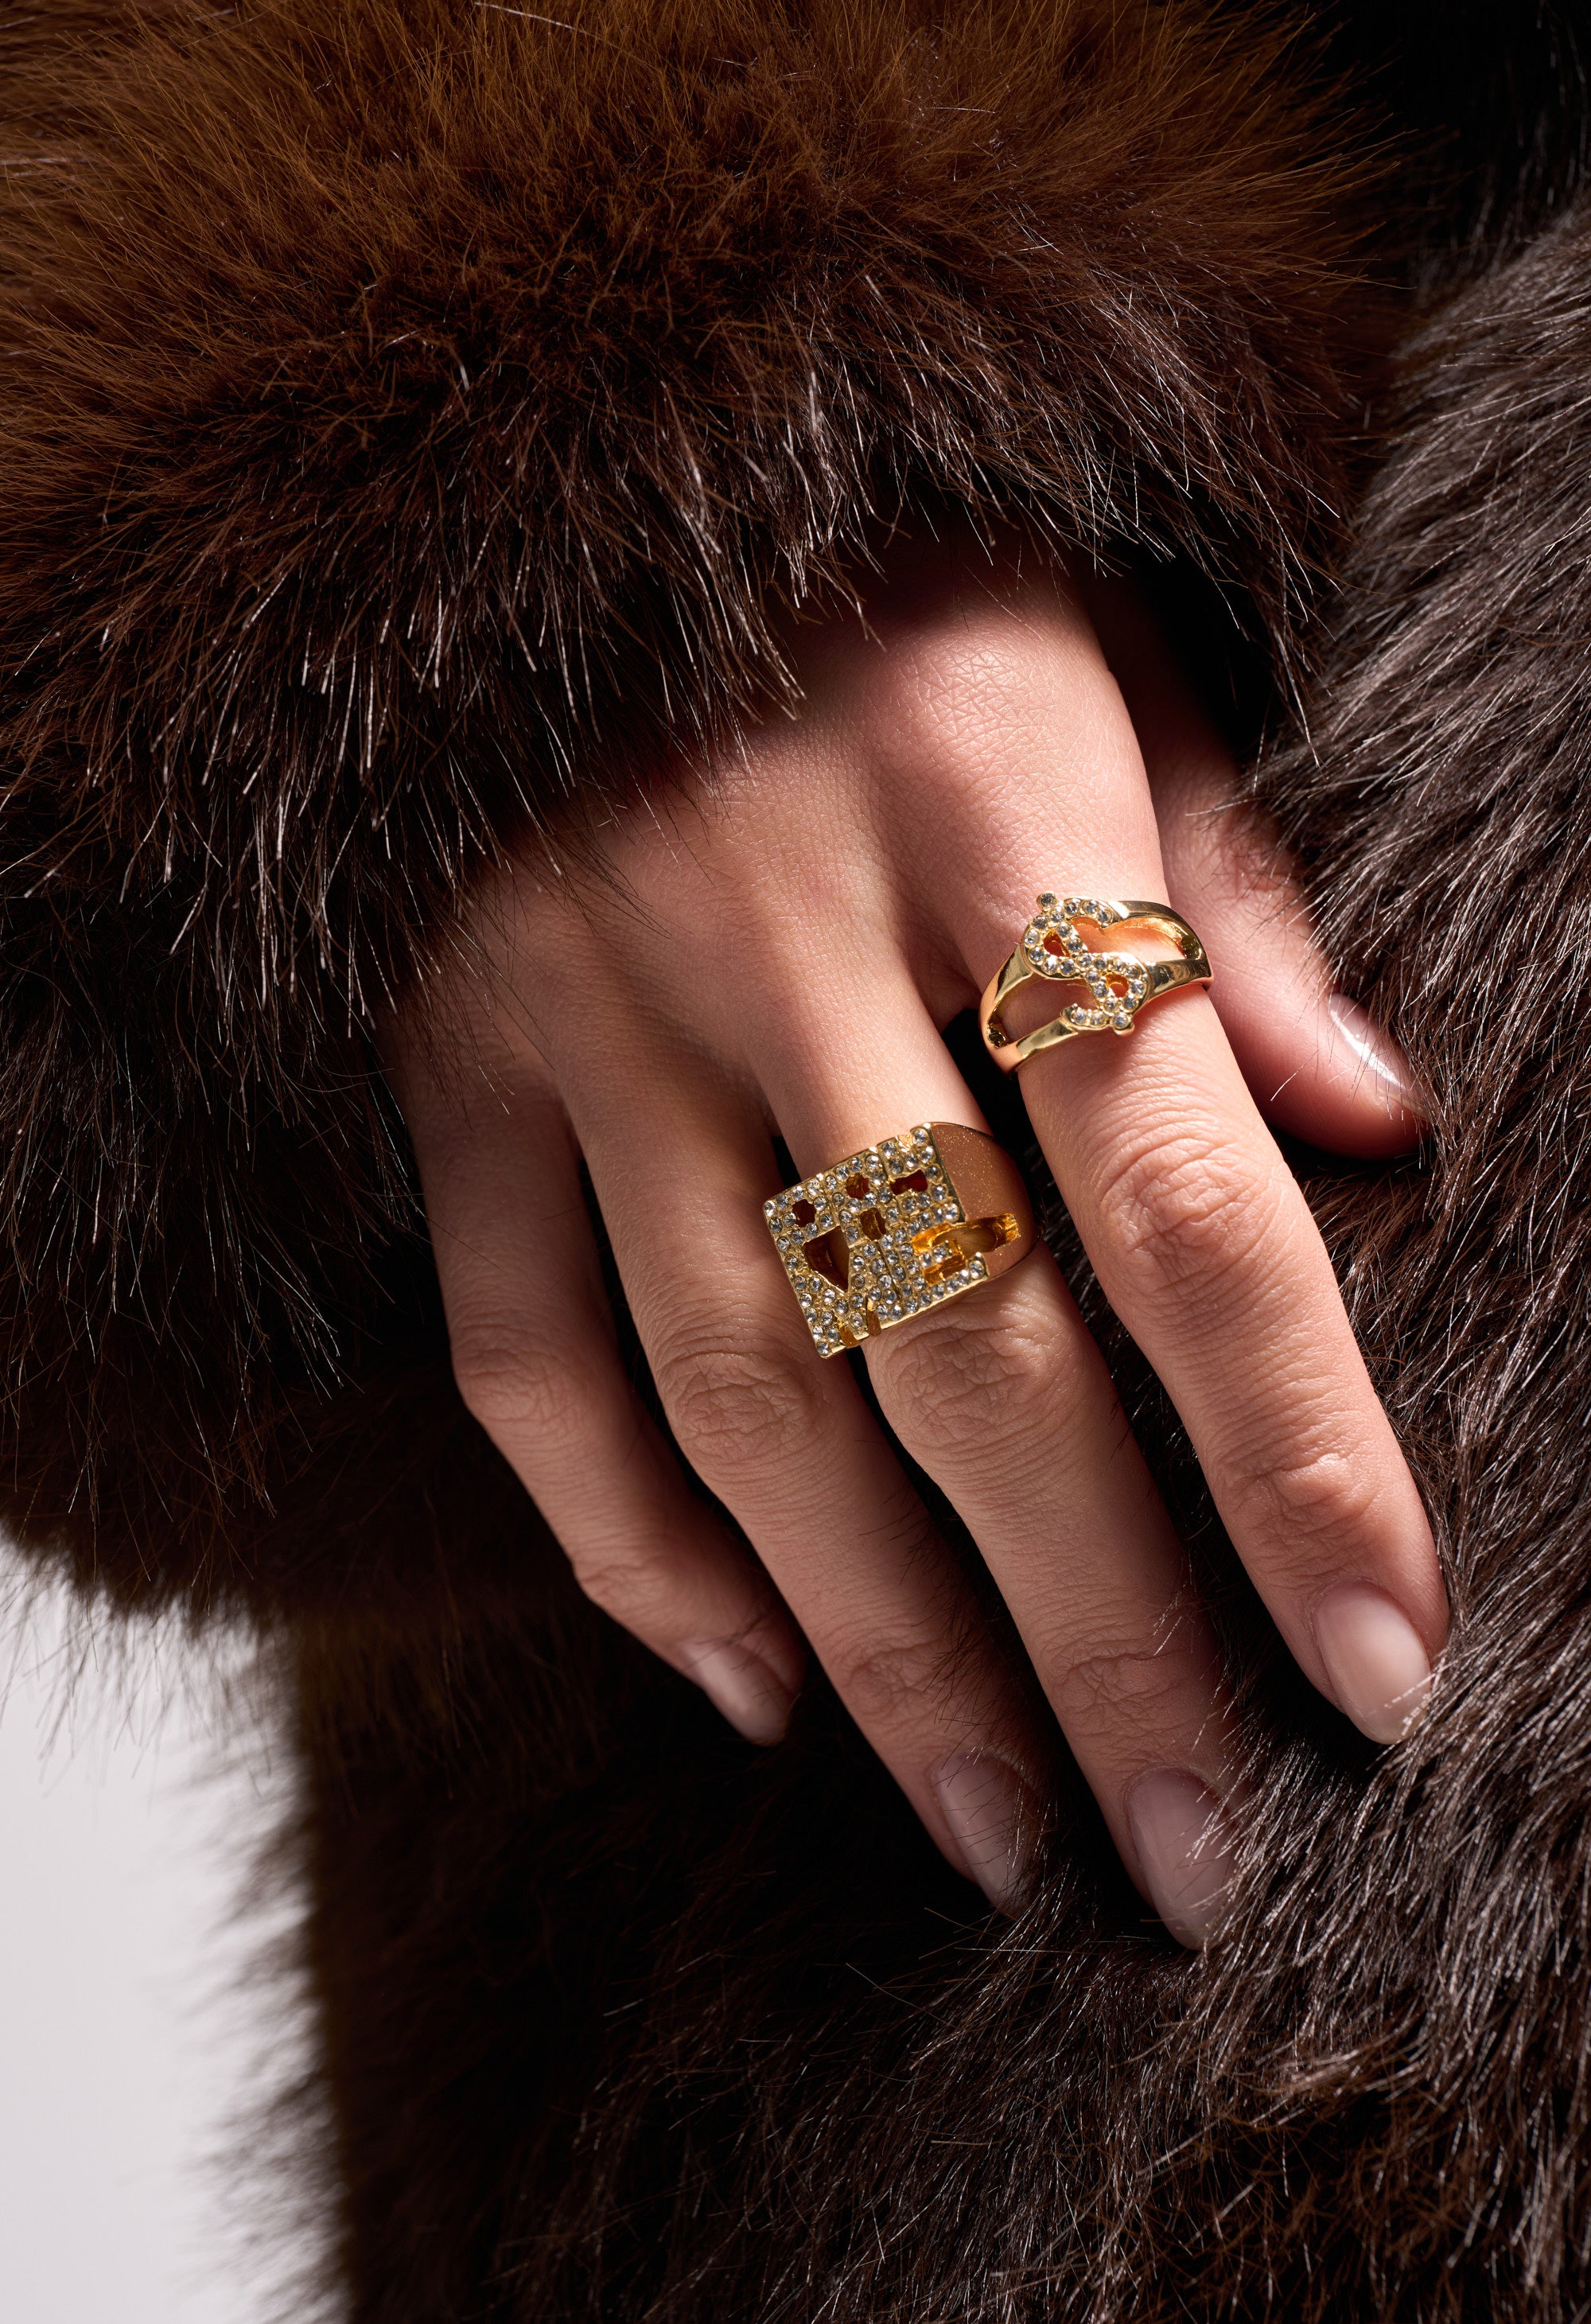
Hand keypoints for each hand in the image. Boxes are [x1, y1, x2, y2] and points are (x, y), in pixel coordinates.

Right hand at [386, 540, 1445, 1945]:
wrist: (550, 469)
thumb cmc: (893, 566)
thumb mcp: (1105, 652)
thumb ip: (1232, 895)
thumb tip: (1383, 1128)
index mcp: (993, 805)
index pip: (1185, 1192)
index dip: (1298, 1453)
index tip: (1385, 1670)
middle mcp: (777, 930)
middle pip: (965, 1352)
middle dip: (1100, 1631)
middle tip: (1197, 1855)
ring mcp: (589, 1016)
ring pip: (742, 1395)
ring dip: (879, 1645)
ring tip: (997, 1828)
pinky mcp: (454, 1075)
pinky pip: (523, 1359)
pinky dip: (627, 1549)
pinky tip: (747, 1683)